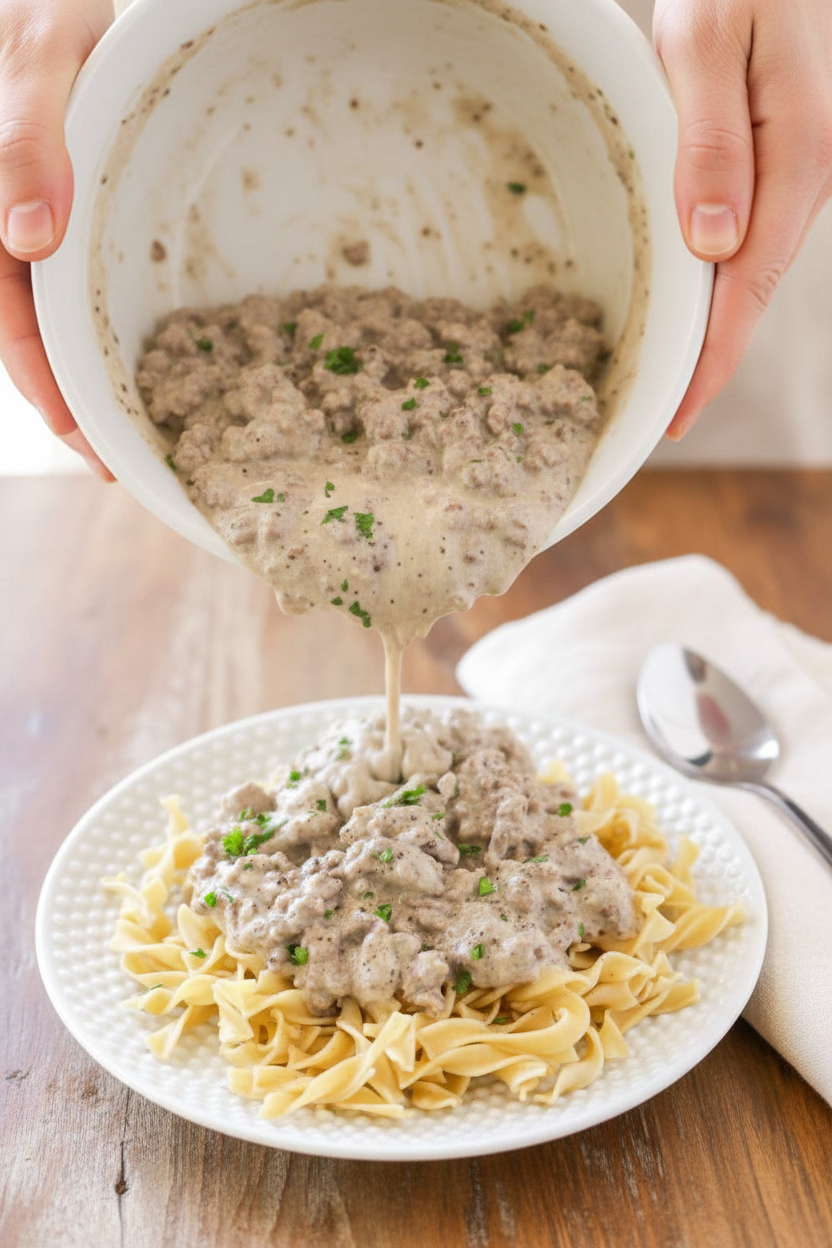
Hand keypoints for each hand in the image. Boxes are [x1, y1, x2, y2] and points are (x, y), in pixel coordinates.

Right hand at [0, 0, 114, 475]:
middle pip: (30, 338)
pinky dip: (100, 330)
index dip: (43, 388)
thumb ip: (25, 139)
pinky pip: (76, 286)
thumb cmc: (45, 8)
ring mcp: (38, 226)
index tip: (85, 443)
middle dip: (70, 406)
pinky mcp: (70, 216)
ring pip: (52, 320)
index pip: (7, 322)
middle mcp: (9, 228)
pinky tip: (131, 360)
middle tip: (118, 463)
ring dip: (85, 378)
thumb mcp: (41, 56)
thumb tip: (27, 240)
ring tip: (130, 431)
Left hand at [654, 0, 831, 436]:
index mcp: (795, 154)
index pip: (749, 285)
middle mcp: (807, 172)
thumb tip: (713, 245)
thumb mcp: (709, 42)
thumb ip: (712, 143)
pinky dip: (721, 280)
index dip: (714, 359)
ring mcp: (799, 167)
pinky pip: (751, 235)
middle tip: (666, 417)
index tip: (679, 415)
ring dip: (716, 325)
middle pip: (753, 290)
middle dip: (712, 359)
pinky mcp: (782, 156)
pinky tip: (695, 300)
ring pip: (753, 266)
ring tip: (674, 376)